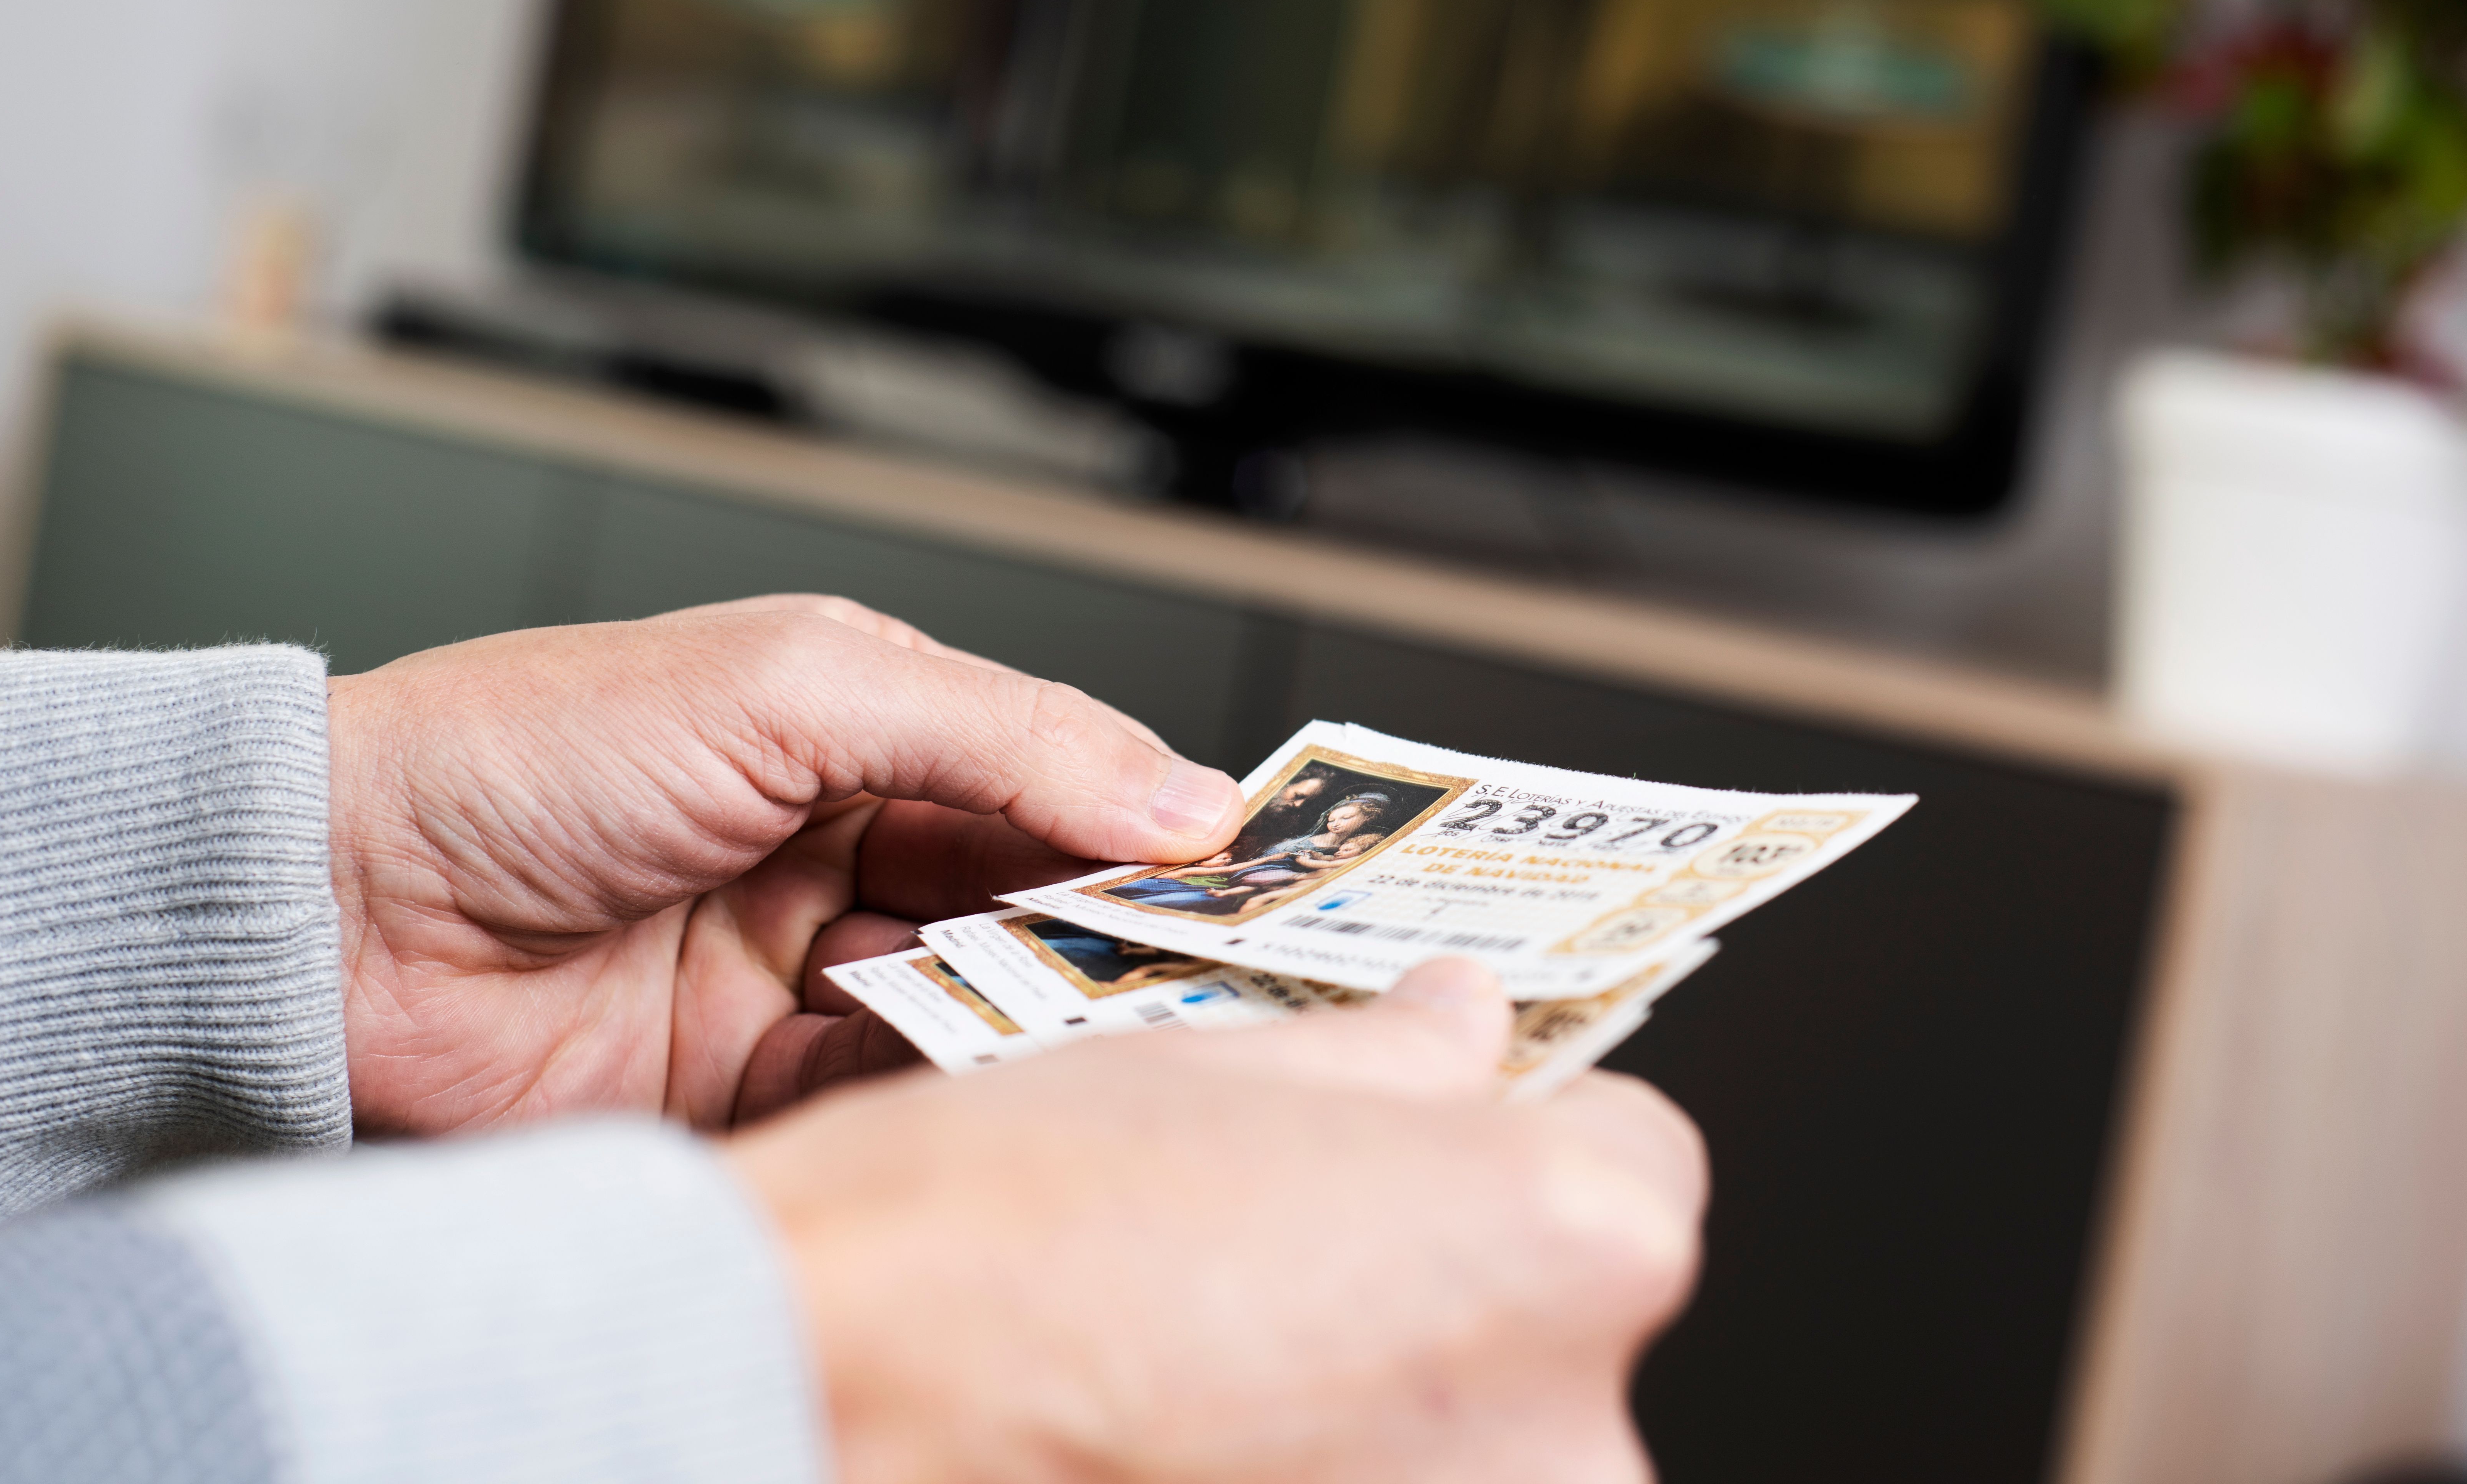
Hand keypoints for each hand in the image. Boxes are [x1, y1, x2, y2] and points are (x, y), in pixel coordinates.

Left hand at [325, 596, 1244, 1134]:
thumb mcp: (796, 685)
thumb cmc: (530, 749)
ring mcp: (800, 971)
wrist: (333, 907)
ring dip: (1035, 1017)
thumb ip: (1002, 734)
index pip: (1059, 778)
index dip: (1157, 824)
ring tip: (1097, 1023)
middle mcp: (845, 847)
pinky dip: (939, 1095)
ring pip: (976, 1006)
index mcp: (865, 726)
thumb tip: (1182, 792)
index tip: (1255, 875)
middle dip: (1116, 933)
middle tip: (1209, 969)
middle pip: (1034, 901)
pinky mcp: (749, 1085)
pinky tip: (979, 1082)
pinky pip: (886, 1097)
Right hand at [731, 960, 1706, 1483]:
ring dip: (1399, 1419)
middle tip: (1301, 1279)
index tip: (1434, 1153)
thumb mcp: (1226, 1072)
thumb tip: (1461, 1025)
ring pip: (1486, 1452)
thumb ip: (1396, 1058)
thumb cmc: (1004, 1243)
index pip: (1637, 1162)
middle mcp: (1576, 1438)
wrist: (830, 1398)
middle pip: (1572, 1327)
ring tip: (1235, 1380)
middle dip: (1462, 1294)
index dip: (1520, 1143)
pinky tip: (1209, 1455)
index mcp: (1576, 1247)